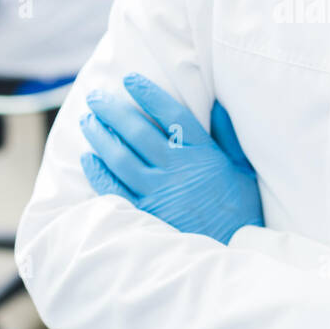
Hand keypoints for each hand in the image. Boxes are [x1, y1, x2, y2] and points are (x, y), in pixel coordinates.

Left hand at [79, 73, 262, 243]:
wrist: (236, 249)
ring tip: (87, 121)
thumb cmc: (241, 208)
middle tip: (95, 97)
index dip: (147, 93)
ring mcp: (159, 191)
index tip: (129, 79)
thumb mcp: (242, 167)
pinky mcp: (146, 213)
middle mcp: (177, 168)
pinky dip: (98, 171)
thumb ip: (227, 135)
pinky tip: (88, 158)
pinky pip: (113, 188)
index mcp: (201, 153)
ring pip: (119, 156)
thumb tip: (216, 103)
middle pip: (137, 131)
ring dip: (99, 136)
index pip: (170, 114)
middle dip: (112, 110)